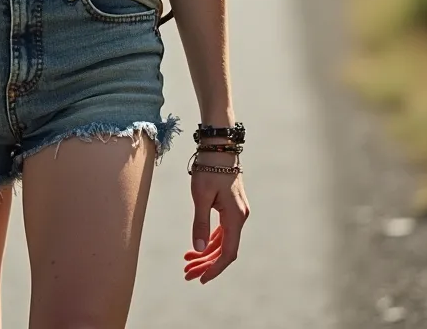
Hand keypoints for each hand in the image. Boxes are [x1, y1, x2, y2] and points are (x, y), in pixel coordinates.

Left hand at [184, 167, 249, 283]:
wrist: (219, 146)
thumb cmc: (209, 168)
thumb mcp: (201, 196)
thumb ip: (200, 223)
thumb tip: (197, 248)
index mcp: (235, 217)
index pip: (227, 253)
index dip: (215, 268)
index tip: (200, 278)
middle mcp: (239, 217)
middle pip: (224, 250)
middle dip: (206, 263)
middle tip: (187, 273)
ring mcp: (236, 212)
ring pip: (222, 241)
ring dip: (206, 253)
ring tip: (187, 262)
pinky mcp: (231, 206)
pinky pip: (222, 230)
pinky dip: (210, 240)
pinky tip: (197, 246)